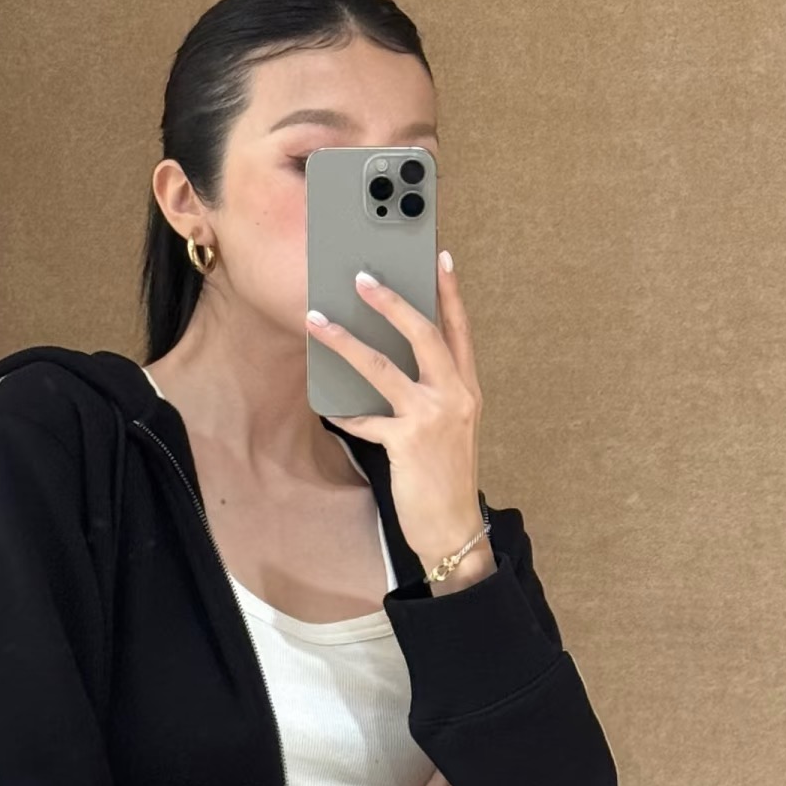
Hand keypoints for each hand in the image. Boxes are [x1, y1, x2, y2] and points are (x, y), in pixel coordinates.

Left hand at [305, 251, 485, 570]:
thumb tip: (391, 364)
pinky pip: (365, 418)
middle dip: (392, 301)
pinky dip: (344, 412)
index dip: (450, 293)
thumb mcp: (449, 429)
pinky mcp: (407, 441)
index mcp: (467, 389)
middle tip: (363, 278)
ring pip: (383, 367)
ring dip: (346, 342)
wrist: (453, 528)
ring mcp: (432, 418)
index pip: (459, 330)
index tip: (440, 258)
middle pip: (423, 333)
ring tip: (318, 322)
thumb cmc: (447, 479)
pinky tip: (329, 406)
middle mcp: (455, 396)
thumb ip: (432, 394)